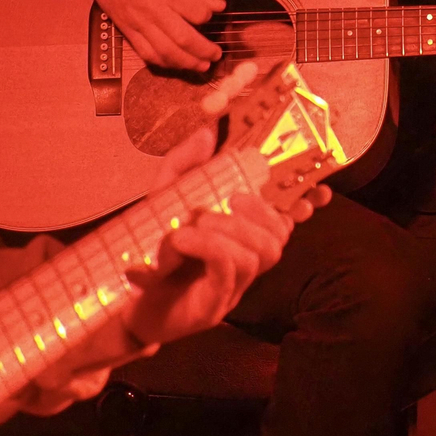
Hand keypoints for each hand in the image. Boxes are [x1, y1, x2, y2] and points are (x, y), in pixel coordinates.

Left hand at [13, 128, 329, 417]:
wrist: (117, 300)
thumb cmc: (148, 249)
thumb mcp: (164, 195)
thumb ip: (187, 162)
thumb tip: (209, 129)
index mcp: (240, 237)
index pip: (286, 219)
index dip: (306, 203)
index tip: (318, 188)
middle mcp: (243, 263)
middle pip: (278, 237)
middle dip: (262, 212)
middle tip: (232, 199)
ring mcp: (231, 288)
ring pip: (261, 254)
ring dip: (231, 228)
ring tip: (200, 220)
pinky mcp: (213, 306)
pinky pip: (228, 270)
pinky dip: (209, 245)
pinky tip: (183, 237)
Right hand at [57, 0, 224, 70]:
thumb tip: (218, 6)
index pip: (197, 12)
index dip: (209, 18)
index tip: (212, 17)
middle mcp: (152, 7)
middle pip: (183, 38)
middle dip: (204, 50)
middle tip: (217, 55)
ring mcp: (138, 21)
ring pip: (166, 51)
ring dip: (187, 63)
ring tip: (202, 66)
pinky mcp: (127, 30)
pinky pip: (146, 53)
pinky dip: (164, 62)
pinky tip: (177, 63)